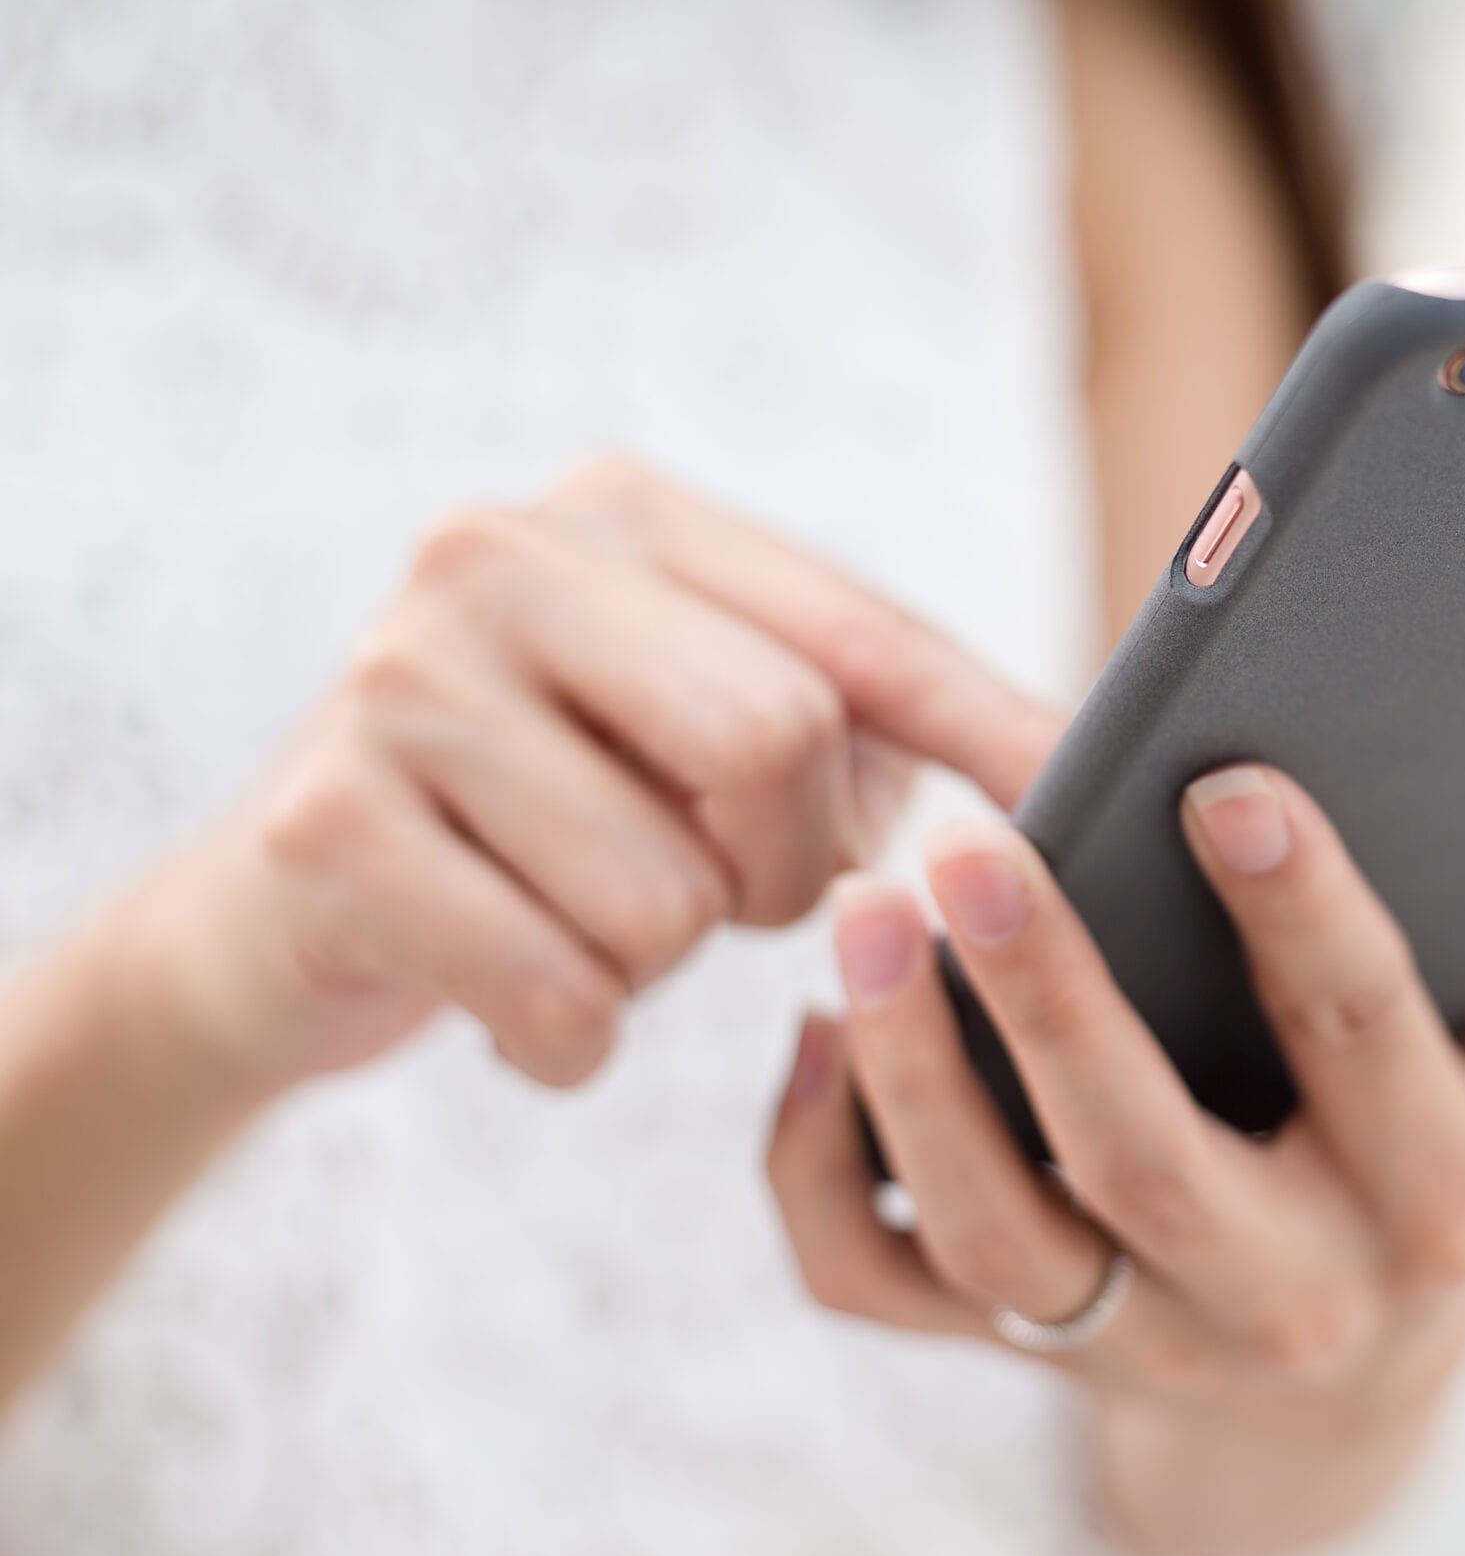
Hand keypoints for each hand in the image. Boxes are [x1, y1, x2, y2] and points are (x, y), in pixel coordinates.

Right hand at [127, 457, 1063, 1101]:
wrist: (283, 919)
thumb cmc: (557, 824)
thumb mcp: (711, 744)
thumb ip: (872, 728)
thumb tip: (1078, 768)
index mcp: (625, 515)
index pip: (861, 634)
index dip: (985, 732)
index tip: (1090, 802)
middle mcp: (500, 554)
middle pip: (780, 740)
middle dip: (783, 869)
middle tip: (723, 892)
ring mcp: (397, 679)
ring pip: (671, 892)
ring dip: (661, 961)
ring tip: (587, 922)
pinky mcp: (325, 825)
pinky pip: (561, 992)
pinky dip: (568, 1040)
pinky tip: (517, 997)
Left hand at [764, 763, 1464, 1555]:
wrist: (1337, 1398)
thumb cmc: (1439, 1167)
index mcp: (1435, 1201)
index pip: (1367, 1043)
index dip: (1305, 912)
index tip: (1229, 779)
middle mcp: (1286, 1295)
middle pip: (1144, 1159)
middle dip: (1052, 1001)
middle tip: (967, 844)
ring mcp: (1138, 1342)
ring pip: (994, 1236)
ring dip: (909, 1076)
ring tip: (860, 910)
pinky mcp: (1015, 1355)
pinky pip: (880, 1288)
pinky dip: (812, 1173)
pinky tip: (808, 1036)